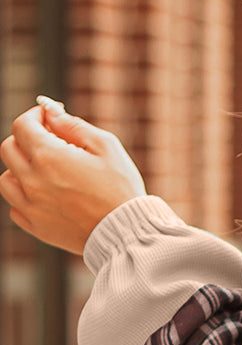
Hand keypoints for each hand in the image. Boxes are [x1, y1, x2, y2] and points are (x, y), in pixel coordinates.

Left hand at [0, 98, 146, 254]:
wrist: (127, 231)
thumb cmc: (121, 187)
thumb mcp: (106, 146)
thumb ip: (73, 125)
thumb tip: (51, 112)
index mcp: (49, 157)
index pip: (22, 126)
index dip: (35, 115)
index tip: (48, 117)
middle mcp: (32, 181)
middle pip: (9, 149)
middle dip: (26, 138)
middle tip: (49, 141)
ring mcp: (31, 206)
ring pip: (6, 179)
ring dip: (20, 169)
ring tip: (45, 171)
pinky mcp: (36, 227)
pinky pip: (15, 207)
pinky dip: (25, 197)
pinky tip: (46, 194)